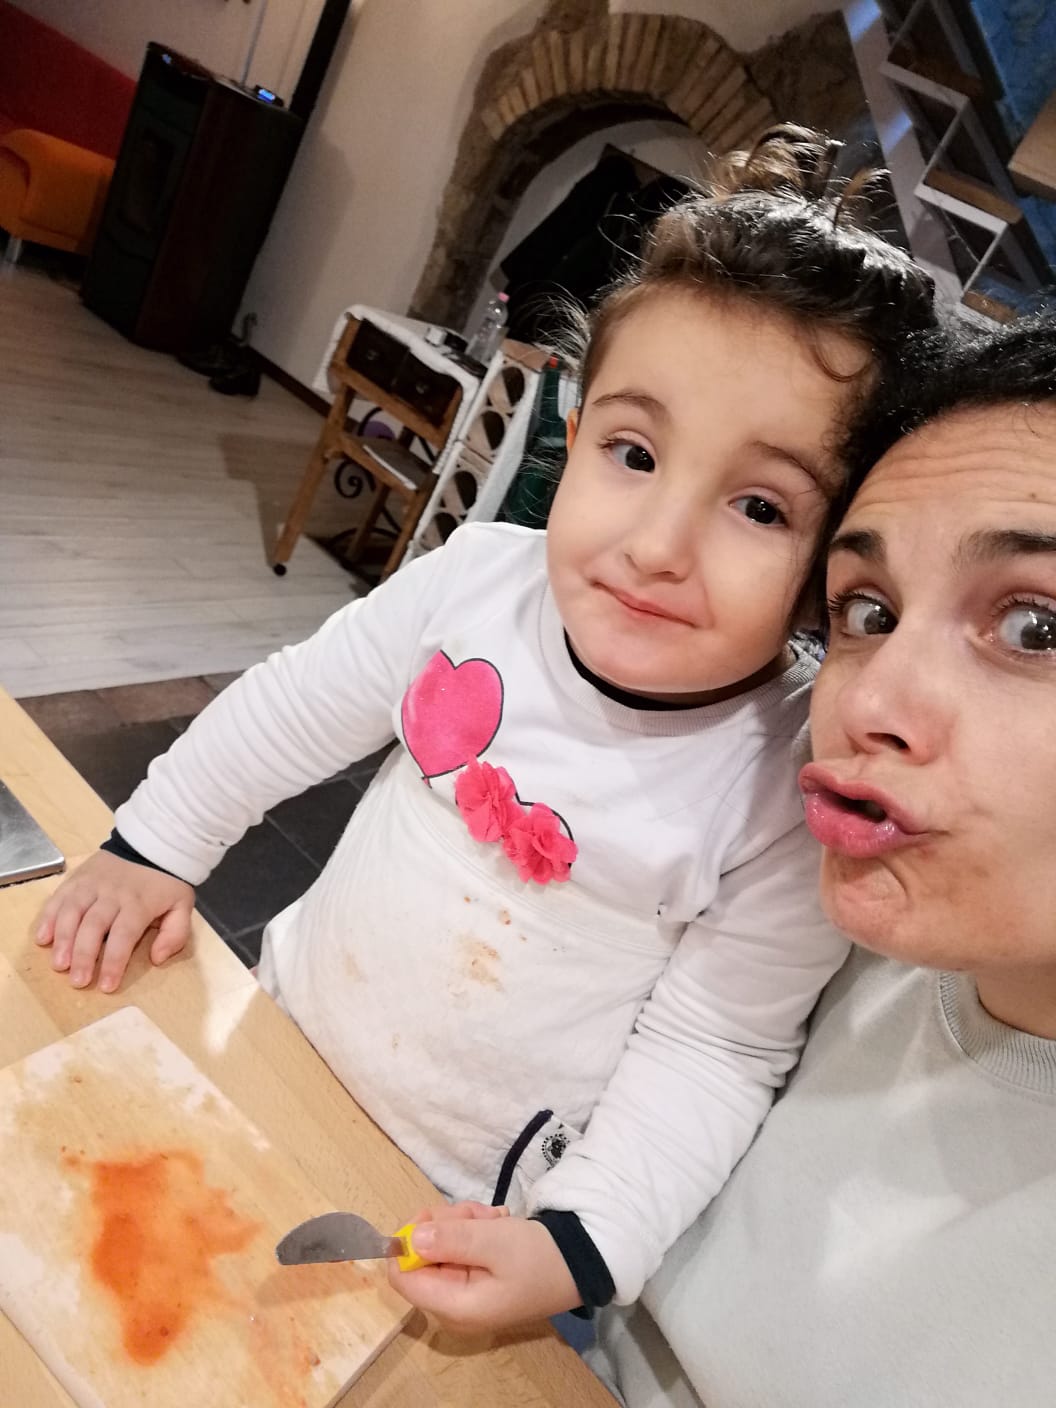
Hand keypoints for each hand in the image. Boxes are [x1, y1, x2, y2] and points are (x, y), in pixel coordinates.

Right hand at [34, 851, 194, 992]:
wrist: (152, 844)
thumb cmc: (166, 883)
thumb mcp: (182, 906)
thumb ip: (175, 934)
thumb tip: (157, 959)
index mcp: (139, 904)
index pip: (124, 935)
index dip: (114, 962)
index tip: (107, 986)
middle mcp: (112, 894)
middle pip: (93, 926)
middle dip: (83, 956)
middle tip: (77, 981)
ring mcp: (91, 884)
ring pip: (72, 912)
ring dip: (62, 939)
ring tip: (59, 964)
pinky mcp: (77, 878)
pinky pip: (59, 897)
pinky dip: (48, 918)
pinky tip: (43, 938)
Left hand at [388, 1203, 579, 1332]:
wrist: (580, 1263)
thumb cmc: (538, 1256)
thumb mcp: (496, 1242)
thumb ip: (451, 1240)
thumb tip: (410, 1238)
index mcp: (454, 1308)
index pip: (402, 1278)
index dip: (407, 1243)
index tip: (431, 1216)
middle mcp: (453, 1307)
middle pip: (422, 1258)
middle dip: (444, 1226)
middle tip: (476, 1214)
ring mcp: (465, 1293)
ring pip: (439, 1245)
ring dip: (461, 1222)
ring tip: (493, 1217)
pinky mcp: (476, 1279)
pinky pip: (458, 1247)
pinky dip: (473, 1229)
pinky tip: (496, 1223)